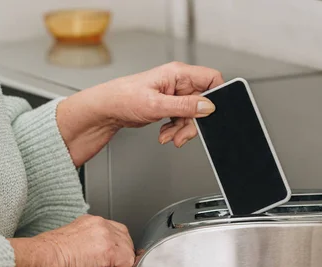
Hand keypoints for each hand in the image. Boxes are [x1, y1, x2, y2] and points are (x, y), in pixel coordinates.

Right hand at [0, 215, 134, 266]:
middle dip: (117, 259)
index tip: (101, 263)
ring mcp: (108, 235)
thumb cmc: (53, 257)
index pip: (116, 234)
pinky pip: (126, 265)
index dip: (113, 252)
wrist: (47, 258)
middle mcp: (101, 224)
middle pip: (126, 242)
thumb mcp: (78, 257)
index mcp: (92, 223)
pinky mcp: (111, 249)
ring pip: (128, 253)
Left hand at [57, 62, 222, 165]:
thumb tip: (207, 106)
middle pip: (202, 102)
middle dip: (194, 122)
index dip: (215, 96)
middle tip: (183, 134)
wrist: (106, 110)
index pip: (211, 78)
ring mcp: (173, 95)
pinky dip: (174, 130)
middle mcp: (177, 82)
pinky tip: (164, 134)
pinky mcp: (167, 106)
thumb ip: (185, 106)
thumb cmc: (122, 99)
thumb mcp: (157, 105)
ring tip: (168, 137)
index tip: (209, 114)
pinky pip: (180, 119)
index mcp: (178, 74)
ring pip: (191, 114)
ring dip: (182, 129)